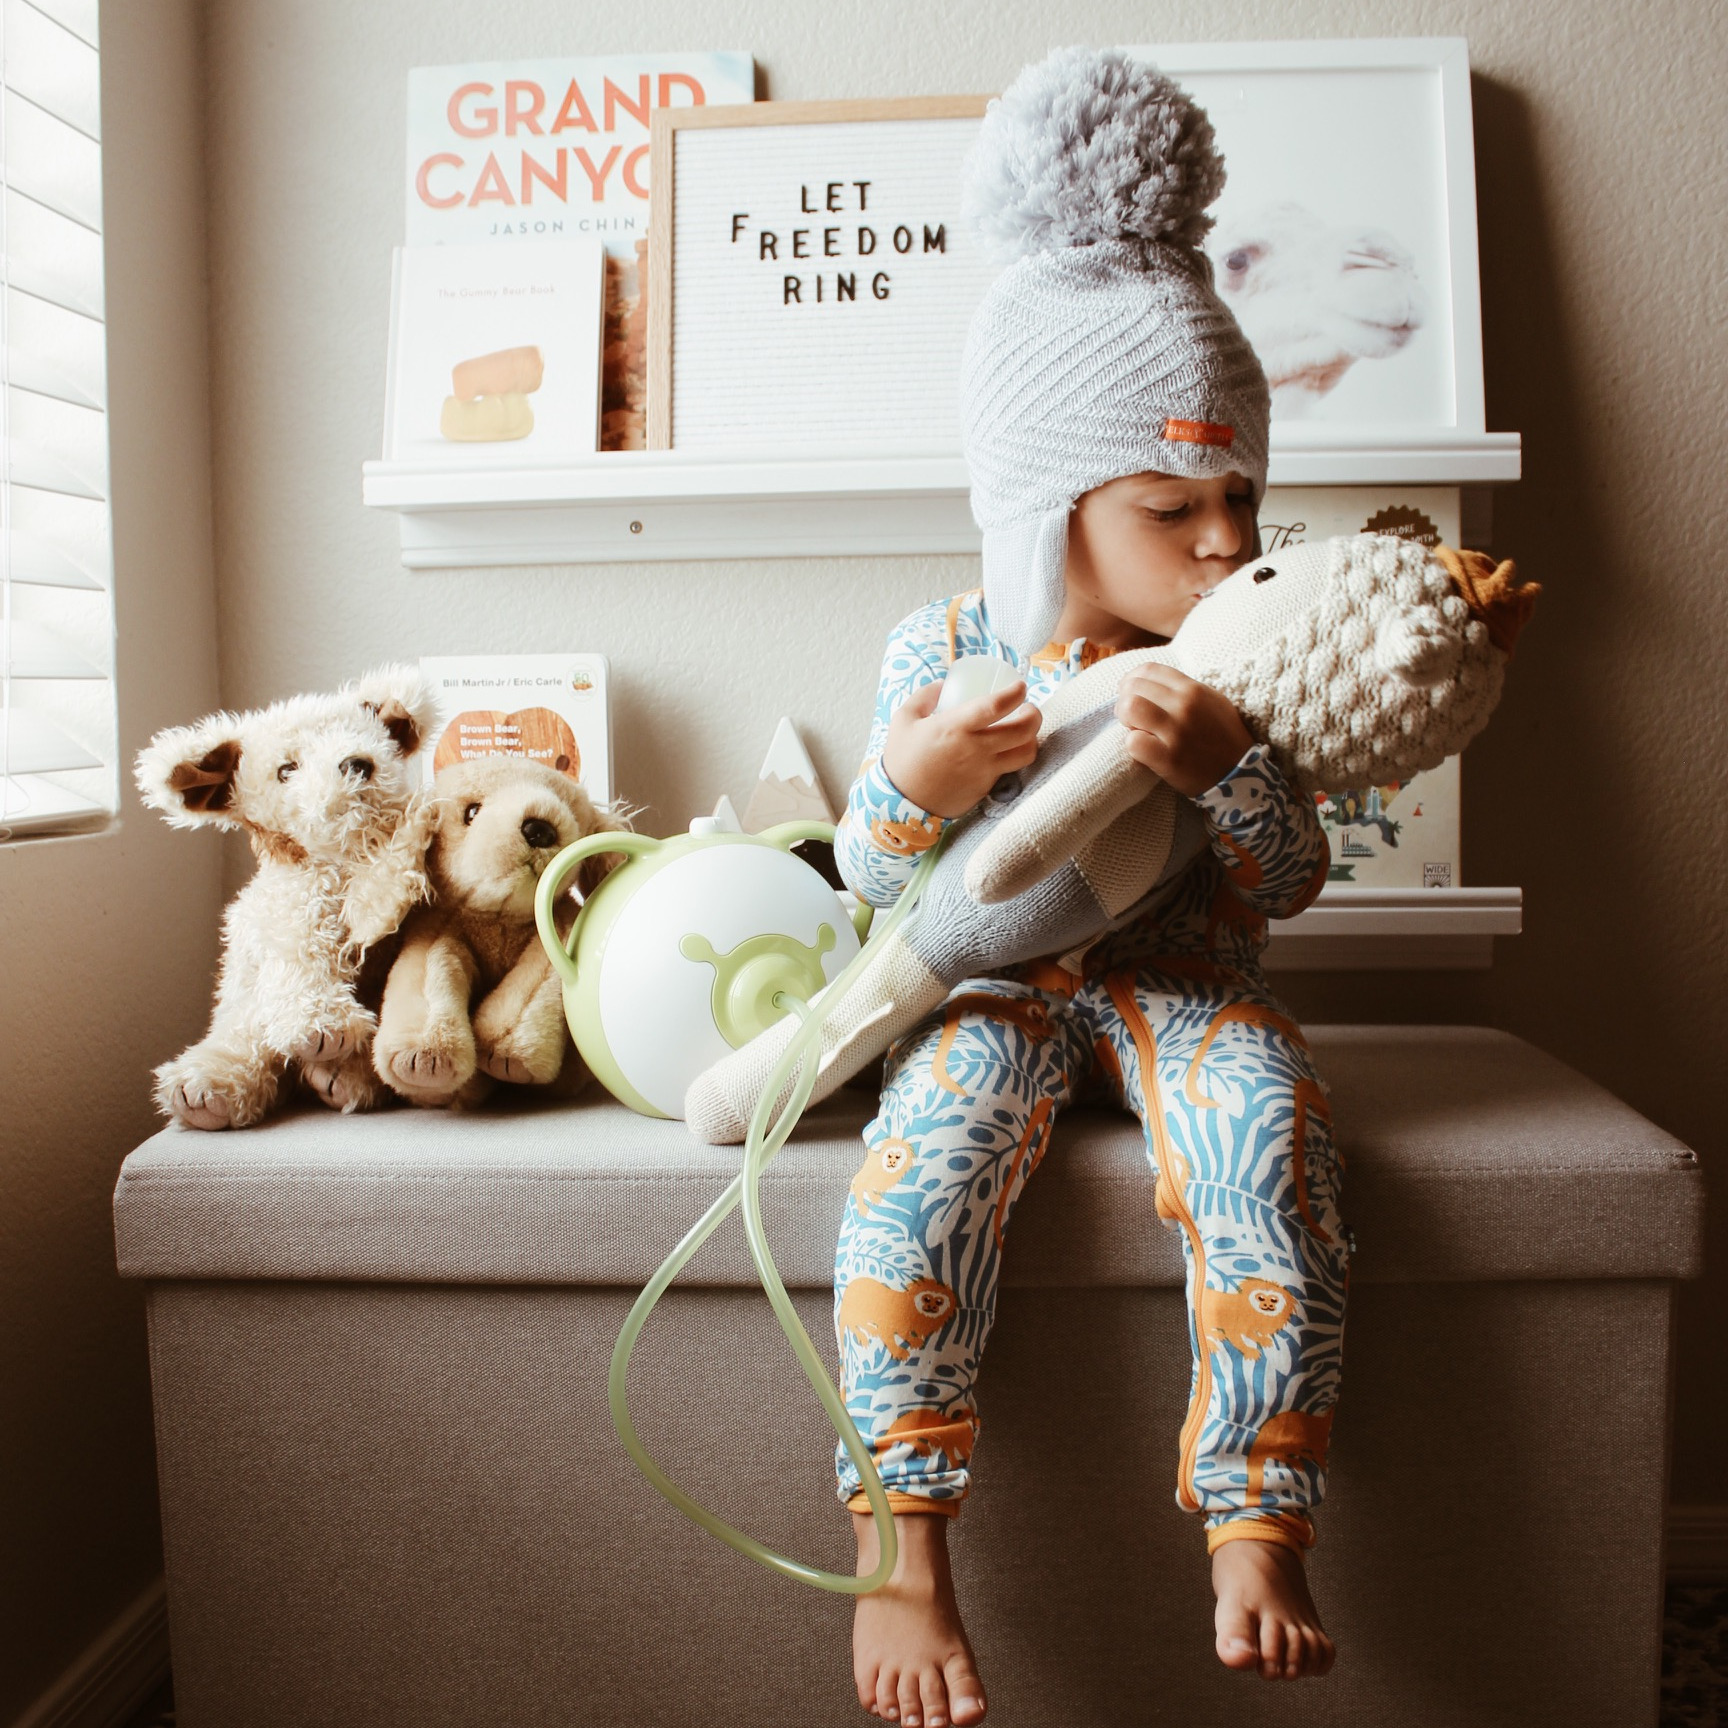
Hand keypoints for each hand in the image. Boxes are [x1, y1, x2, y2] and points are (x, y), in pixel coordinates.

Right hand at [881, 677, 1038, 816]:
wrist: (901, 803)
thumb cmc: (901, 759)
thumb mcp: (904, 719)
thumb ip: (924, 696)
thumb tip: (942, 685)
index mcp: (956, 727)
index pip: (997, 705)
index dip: (1016, 692)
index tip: (1020, 686)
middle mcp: (976, 749)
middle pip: (1024, 730)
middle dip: (1035, 714)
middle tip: (1028, 708)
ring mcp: (984, 771)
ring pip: (1026, 754)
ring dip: (1031, 739)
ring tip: (1023, 732)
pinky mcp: (985, 787)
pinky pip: (1010, 770)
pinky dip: (1014, 757)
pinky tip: (1006, 751)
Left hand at [1115, 664, 1252, 797]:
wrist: (1240, 774)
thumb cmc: (1222, 736)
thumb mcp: (1211, 701)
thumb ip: (1182, 688)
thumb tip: (1146, 681)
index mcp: (1193, 689)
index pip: (1149, 670)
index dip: (1132, 679)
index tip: (1130, 691)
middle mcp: (1184, 706)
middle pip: (1134, 687)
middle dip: (1125, 699)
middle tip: (1130, 715)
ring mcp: (1176, 732)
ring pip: (1130, 708)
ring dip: (1125, 719)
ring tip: (1134, 728)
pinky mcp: (1168, 759)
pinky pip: (1133, 742)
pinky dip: (1133, 745)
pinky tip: (1143, 749)